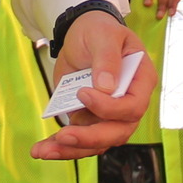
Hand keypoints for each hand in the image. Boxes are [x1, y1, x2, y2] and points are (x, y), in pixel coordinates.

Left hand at [28, 11, 155, 158]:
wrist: (82, 35)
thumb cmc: (99, 31)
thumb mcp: (104, 35)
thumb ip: (107, 58)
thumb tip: (106, 88)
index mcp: (140, 82)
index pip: (133, 107)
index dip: (110, 108)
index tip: (83, 94)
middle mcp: (129, 104)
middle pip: (116, 132)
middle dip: (89, 138)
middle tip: (63, 136)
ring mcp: (109, 116)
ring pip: (97, 143)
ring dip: (71, 150)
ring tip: (42, 151)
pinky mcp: (90, 120)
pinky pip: (81, 140)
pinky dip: (62, 147)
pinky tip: (42, 149)